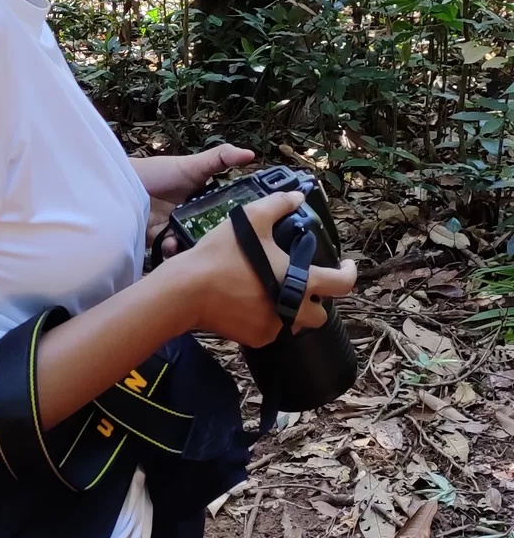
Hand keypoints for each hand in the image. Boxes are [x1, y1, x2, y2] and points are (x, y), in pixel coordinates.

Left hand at [135, 143, 254, 254]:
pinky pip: (173, 252)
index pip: (228, 215)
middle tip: (221, 242)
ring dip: (195, 247)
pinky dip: (173, 250)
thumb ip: (221, 158)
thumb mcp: (194, 164)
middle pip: (213, 235)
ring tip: (195, 245)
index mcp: (206, 202)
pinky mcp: (162, 241)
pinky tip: (171, 243)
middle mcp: (195, 219)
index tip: (248, 227)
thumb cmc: (160, 172)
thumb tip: (251, 154)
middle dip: (217, 240)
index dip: (237, 222)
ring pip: (195, 246)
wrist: (126, 184)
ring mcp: (179, 231)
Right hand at [162, 190, 357, 346]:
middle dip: (317, 301)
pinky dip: (267, 319)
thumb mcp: (251, 219)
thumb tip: (298, 197)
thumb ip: (278, 205)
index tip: (346, 266)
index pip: (342, 285)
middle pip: (320, 314)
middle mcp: (292, 310)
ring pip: (294, 323)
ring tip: (274, 291)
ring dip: (291, 310)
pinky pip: (270, 331)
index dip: (350, 274)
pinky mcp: (255, 339)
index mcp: (300, 281)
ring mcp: (274, 328)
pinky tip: (250, 303)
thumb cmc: (222, 254)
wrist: (187, 290)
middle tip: (303, 284)